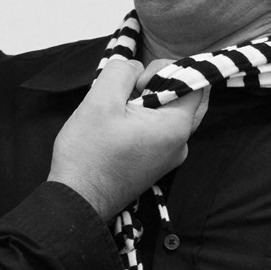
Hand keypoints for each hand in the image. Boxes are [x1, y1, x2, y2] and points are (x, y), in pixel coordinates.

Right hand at [48, 59, 206, 219]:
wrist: (76, 201)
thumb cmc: (88, 153)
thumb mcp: (100, 99)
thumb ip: (122, 71)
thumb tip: (134, 69)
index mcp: (176, 127)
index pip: (194, 83)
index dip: (167, 70)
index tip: (137, 82)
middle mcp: (180, 144)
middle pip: (179, 97)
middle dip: (151, 86)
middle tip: (123, 95)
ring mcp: (167, 157)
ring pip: (163, 112)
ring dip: (141, 103)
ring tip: (115, 112)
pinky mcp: (153, 164)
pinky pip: (154, 130)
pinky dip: (138, 120)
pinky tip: (114, 126)